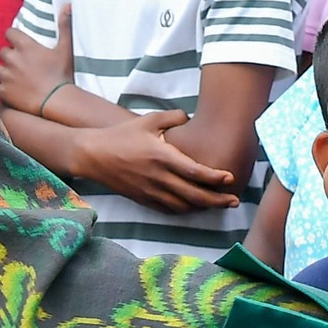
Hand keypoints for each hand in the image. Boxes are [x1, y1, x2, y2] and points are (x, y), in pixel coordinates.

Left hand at [0, 20, 76, 117]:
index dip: (13, 37)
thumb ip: (65, 26)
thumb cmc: (61, 75)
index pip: (10, 33)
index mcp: (25, 46)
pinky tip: (8, 90)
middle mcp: (12, 59)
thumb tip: (67, 5)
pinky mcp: (3, 92)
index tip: (19, 43)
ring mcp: (6, 76)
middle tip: (21, 63)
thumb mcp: (65, 49)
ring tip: (15, 78)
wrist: (56, 101)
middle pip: (3, 51)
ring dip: (4, 71)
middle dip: (10, 56)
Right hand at [79, 113, 239, 212]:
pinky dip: (185, 210)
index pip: (195, 172)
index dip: (215, 178)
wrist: (93, 155)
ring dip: (203, 207)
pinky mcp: (144, 200)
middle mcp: (158, 178)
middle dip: (218, 200)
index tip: (230, 178)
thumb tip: (191, 117)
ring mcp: (151, 192)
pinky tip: (195, 206)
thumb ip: (173, 117)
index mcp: (162, 157)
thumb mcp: (148, 120)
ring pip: (183, 206)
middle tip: (234, 200)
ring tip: (219, 204)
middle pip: (194, 196)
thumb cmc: (121, 135)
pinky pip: (169, 210)